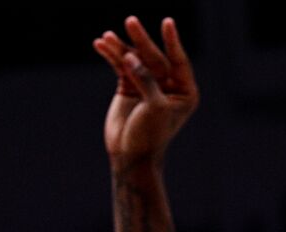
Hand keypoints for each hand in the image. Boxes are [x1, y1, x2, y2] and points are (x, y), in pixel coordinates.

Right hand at [92, 16, 198, 167]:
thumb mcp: (154, 107)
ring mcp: (147, 85)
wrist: (131, 155)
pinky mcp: (129, 87)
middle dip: (141, 40)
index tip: (167, 22)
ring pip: (135, 59)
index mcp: (185, 92)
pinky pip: (120, 66)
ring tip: (108, 36)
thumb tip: (130, 56)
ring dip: (121, 47)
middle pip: (154, 57)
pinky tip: (101, 44)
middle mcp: (168, 86)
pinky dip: (110, 55)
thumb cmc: (150, 136)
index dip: (172, 41)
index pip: (179, 61)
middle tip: (130, 21)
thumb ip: (146, 80)